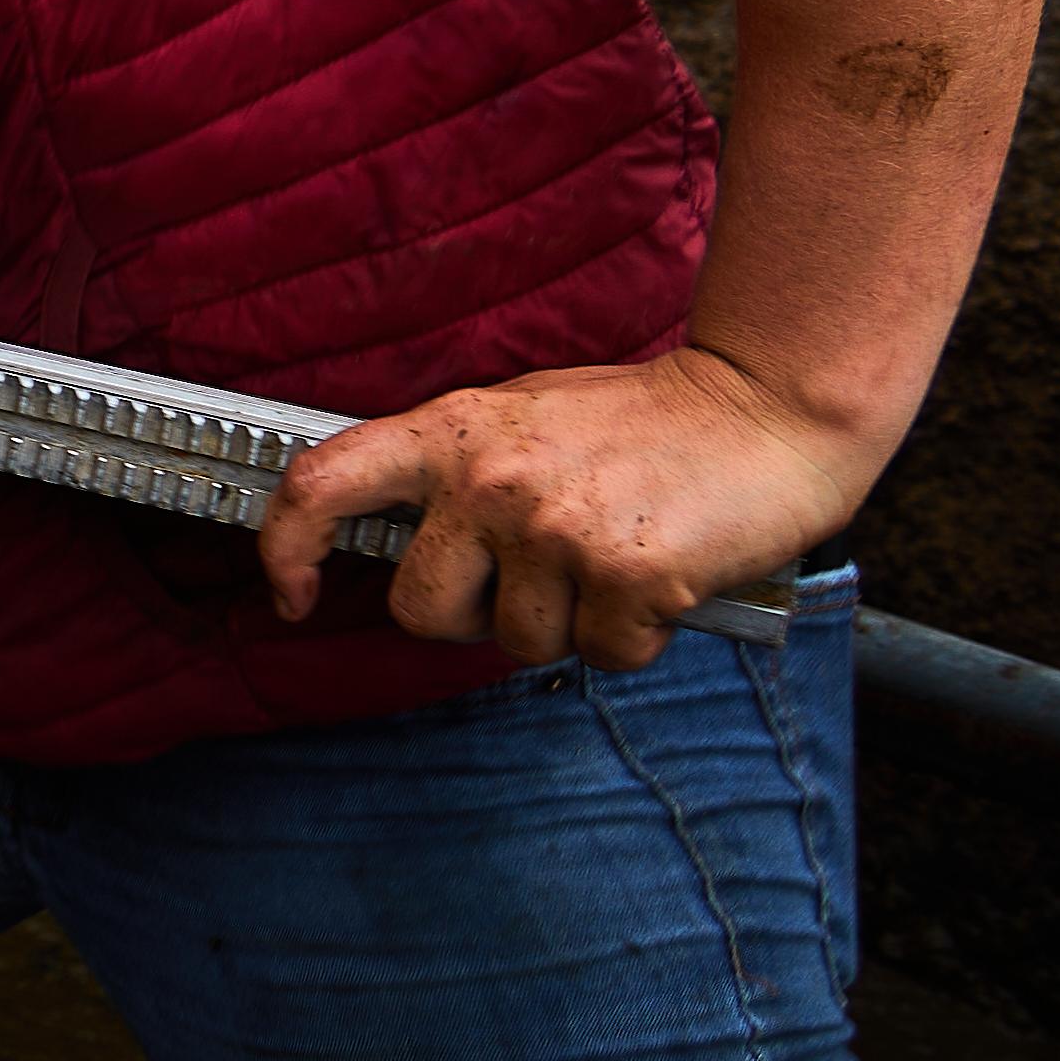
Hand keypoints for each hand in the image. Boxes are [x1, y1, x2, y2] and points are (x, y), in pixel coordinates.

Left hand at [256, 345, 872, 669]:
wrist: (772, 406)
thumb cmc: (647, 421)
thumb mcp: (524, 416)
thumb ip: (456, 468)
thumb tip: (399, 536)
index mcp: (451, 429)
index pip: (321, 484)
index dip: (287, 548)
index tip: (292, 593)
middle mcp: (489, 479)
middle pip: (418, 608)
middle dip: (469, 616)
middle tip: (534, 579)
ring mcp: (556, 528)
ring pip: (515, 642)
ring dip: (566, 624)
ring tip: (613, 558)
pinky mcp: (629, 575)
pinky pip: (602, 654)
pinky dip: (634, 638)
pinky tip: (661, 579)